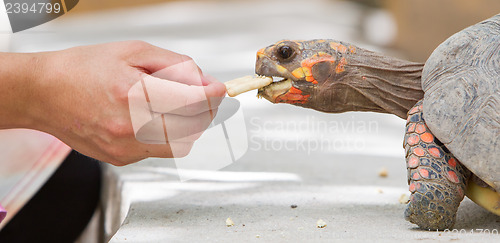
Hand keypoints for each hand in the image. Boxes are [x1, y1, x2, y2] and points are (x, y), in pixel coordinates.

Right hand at [18, 41, 225, 164]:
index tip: (220, 89)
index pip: (192, 102)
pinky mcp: (121, 159)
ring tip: (176, 105)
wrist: (44, 93)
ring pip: (180, 144)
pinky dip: (166, 134)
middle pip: (192, 127)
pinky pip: (159, 150)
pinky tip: (152, 117)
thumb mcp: (133, 51)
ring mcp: (125, 147)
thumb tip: (205, 82)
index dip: (212, 95)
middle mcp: (130, 127)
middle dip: (205, 110)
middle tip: (203, 96)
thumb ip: (175, 66)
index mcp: (133, 94)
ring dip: (188, 125)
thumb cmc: (85, 67)